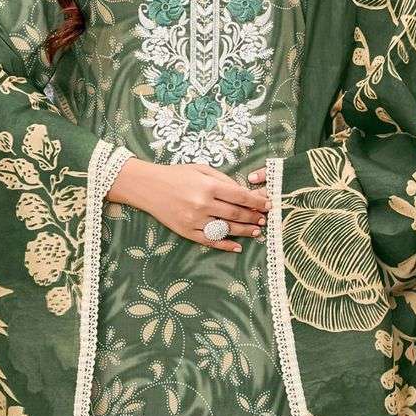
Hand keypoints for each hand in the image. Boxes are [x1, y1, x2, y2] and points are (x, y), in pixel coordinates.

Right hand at [107, 157, 270, 253]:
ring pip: (226, 229)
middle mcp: (203, 204)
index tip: (268, 204)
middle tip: (264, 219)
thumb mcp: (201, 169)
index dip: (257, 202)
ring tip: (256, 231)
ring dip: (245, 231)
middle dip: (253, 217)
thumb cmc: (176, 175)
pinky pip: (210, 240)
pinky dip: (225, 245)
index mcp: (208, 185)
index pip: (240, 196)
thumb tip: (244, 193)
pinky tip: (237, 246)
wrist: (148, 186)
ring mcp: (194, 220)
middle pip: (236, 214)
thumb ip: (223, 180)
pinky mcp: (186, 231)